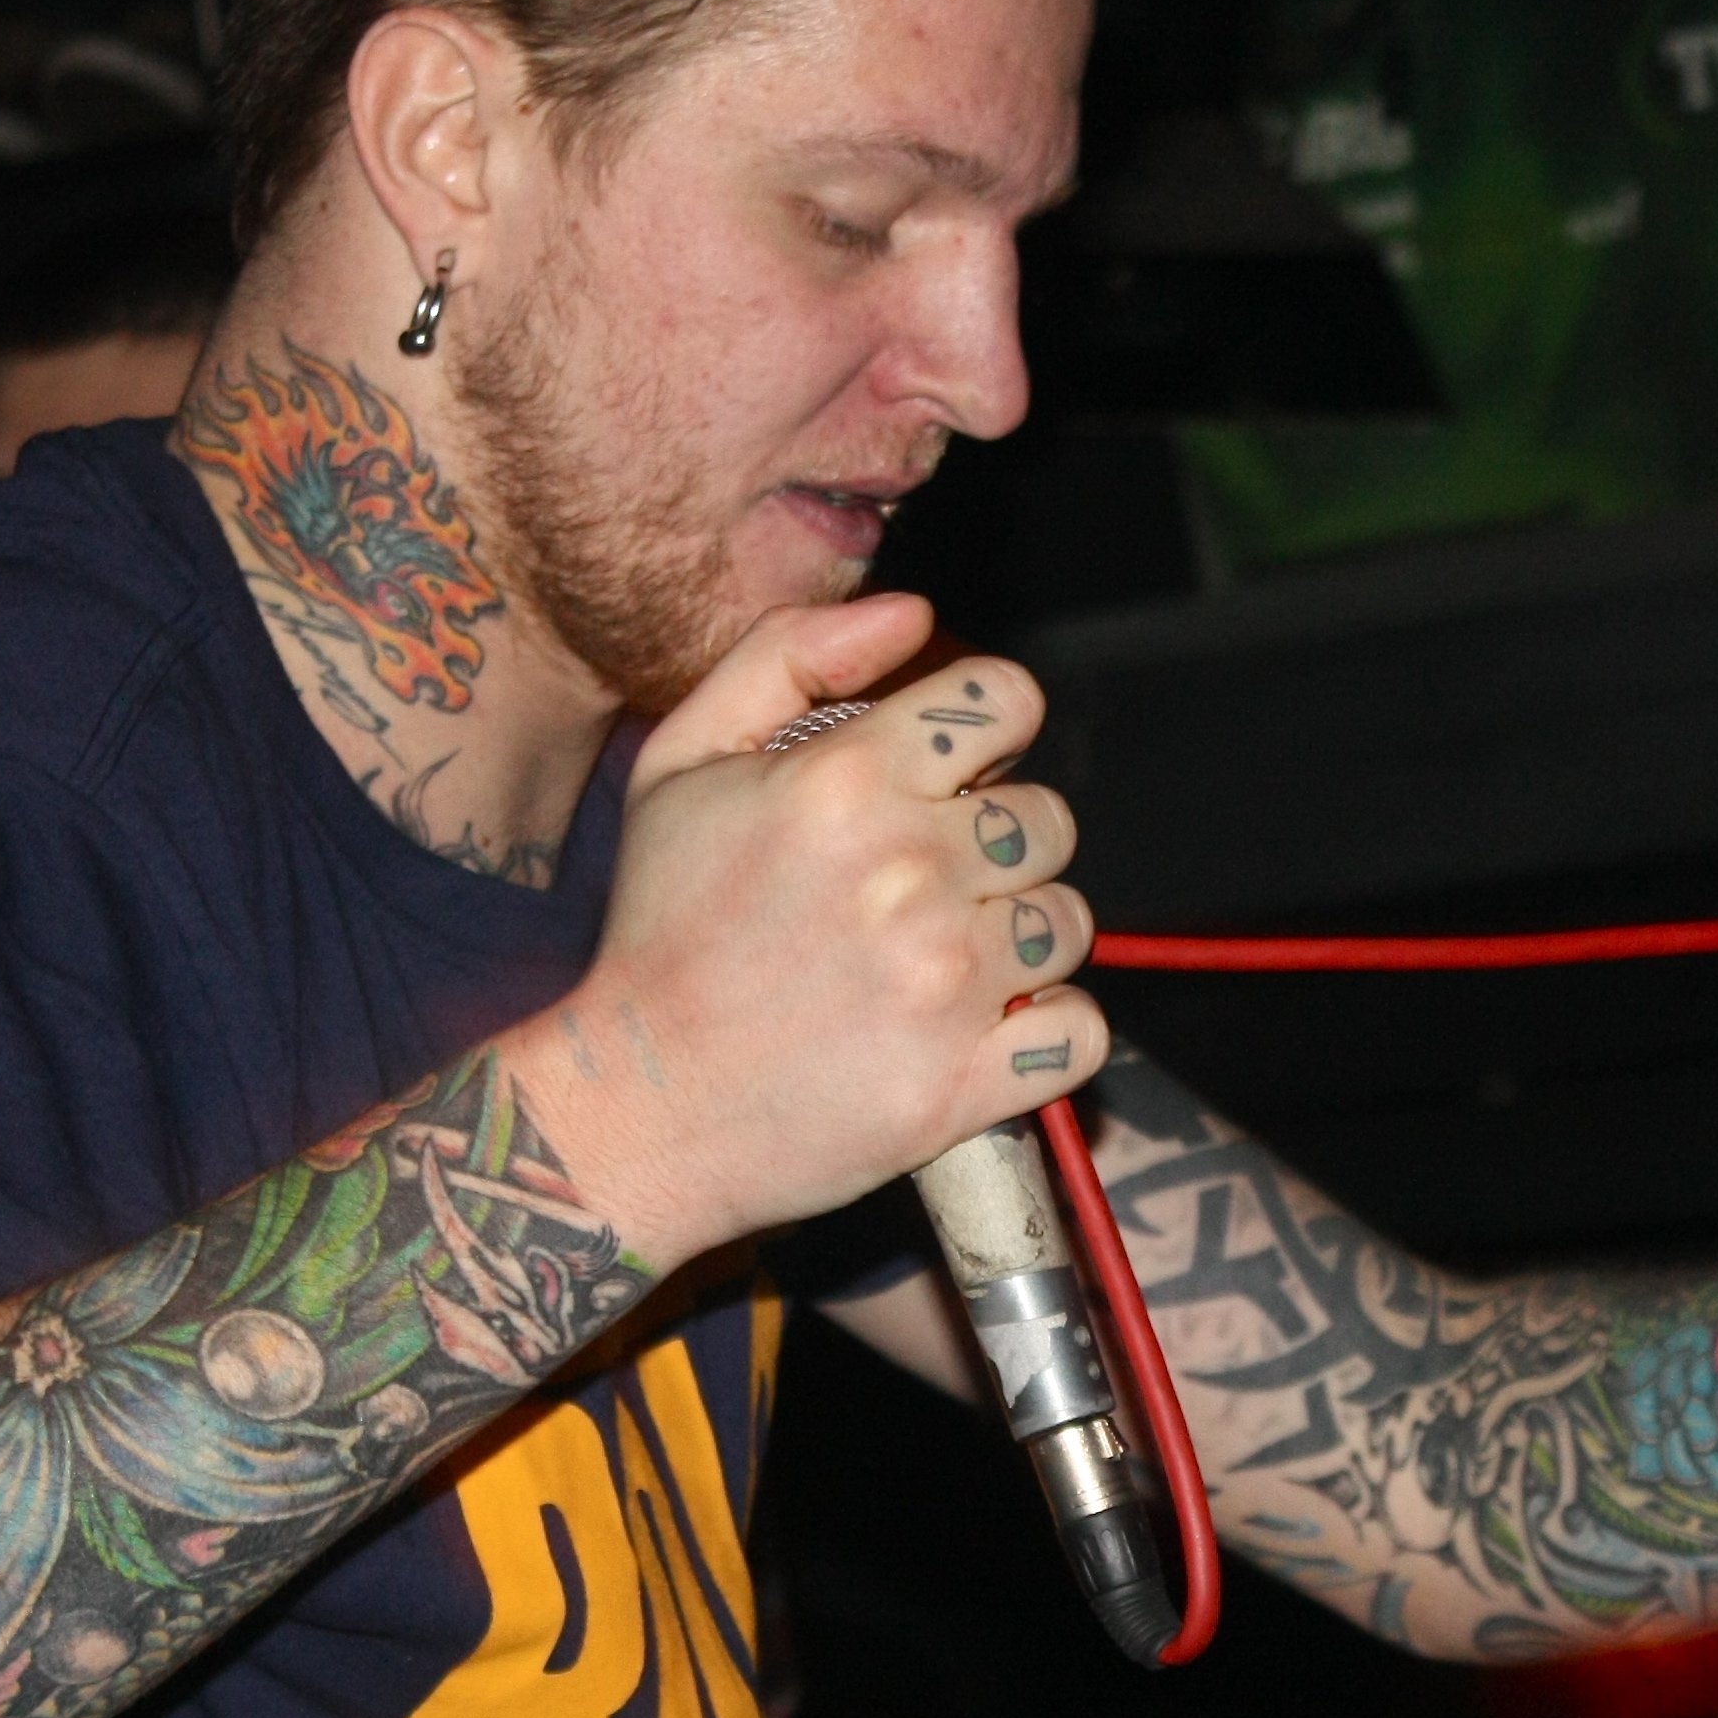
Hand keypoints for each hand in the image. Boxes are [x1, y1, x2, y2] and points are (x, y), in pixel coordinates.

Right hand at [515, 597, 1104, 1263]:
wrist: (637, 1106)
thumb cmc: (661, 931)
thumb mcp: (681, 763)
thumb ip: (788, 657)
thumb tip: (912, 611)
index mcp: (846, 781)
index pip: (1006, 700)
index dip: (990, 730)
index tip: (958, 773)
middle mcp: (909, 871)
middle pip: (1048, 818)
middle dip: (1000, 845)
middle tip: (929, 885)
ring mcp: (946, 982)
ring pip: (1069, 923)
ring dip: (1022, 939)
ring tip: (943, 962)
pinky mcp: (966, 1081)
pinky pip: (1079, 1030)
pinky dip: (1047, 1032)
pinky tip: (982, 1029)